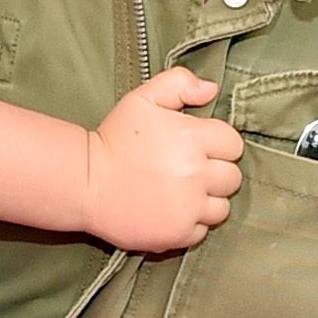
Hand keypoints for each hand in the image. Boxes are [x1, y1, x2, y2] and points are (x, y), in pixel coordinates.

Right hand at [82, 68, 243, 251]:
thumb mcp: (142, 99)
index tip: (197, 147)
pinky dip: (190, 223)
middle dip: (215, 173)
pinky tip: (170, 211)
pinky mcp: (178, 233)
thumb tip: (211, 89)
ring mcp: (188, 207)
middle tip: (189, 171)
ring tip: (181, 193)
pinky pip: (202, 231)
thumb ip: (179, 83)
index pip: (233, 144)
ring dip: (207, 201)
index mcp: (193, 137)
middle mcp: (196, 173)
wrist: (84, 182)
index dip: (218, 145)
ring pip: (221, 207)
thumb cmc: (113, 137)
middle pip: (232, 177)